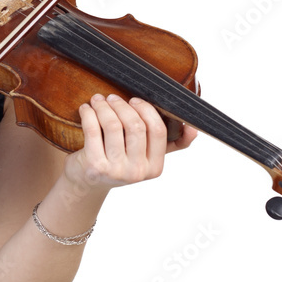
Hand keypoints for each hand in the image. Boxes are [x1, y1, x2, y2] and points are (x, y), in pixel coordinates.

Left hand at [63, 94, 195, 191]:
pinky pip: (93, 130)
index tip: (134, 100)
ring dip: (104, 106)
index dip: (146, 110)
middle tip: (113, 97)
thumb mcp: (146, 157)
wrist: (87, 183)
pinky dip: (89, 114)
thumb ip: (171, 143)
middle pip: (135, 126)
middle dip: (123, 105)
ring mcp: (115, 171)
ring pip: (113, 125)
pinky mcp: (94, 166)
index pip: (158, 130)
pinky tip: (86, 108)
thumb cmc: (118, 162)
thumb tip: (194, 128)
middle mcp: (137, 172)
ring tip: (98, 100)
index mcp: (155, 168)